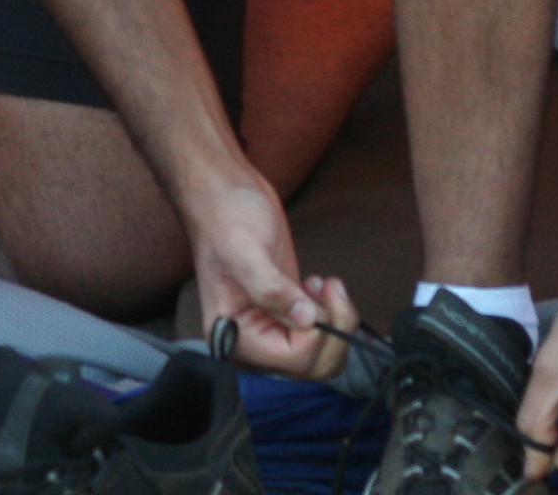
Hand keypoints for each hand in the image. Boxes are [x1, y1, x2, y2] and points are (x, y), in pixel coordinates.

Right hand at [184, 173, 356, 380]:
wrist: (223, 192)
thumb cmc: (226, 216)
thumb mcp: (246, 250)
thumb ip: (272, 289)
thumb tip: (306, 319)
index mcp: (235, 336)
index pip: (293, 359)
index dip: (319, 332)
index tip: (322, 291)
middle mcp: (252, 342)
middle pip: (312, 365)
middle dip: (334, 330)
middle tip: (331, 287)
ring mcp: (269, 329)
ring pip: (321, 354)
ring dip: (335, 321)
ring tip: (322, 283)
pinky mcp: (284, 314)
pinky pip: (318, 335)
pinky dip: (330, 314)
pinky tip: (314, 284)